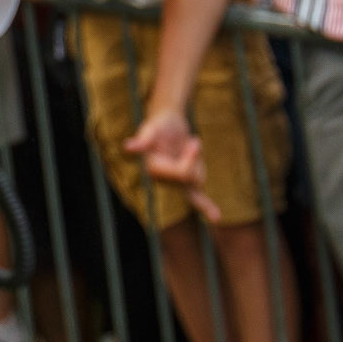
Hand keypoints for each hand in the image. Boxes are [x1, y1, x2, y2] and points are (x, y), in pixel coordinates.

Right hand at [124, 107, 221, 221]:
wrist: (169, 123)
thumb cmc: (159, 125)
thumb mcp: (152, 129)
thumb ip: (143, 141)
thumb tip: (127, 147)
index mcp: (154, 171)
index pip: (183, 174)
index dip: (192, 157)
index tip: (196, 141)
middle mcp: (163, 182)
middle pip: (192, 178)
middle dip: (196, 159)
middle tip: (193, 141)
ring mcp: (176, 184)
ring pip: (199, 179)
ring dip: (199, 161)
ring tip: (189, 146)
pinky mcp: (187, 183)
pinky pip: (198, 199)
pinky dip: (207, 208)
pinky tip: (216, 219)